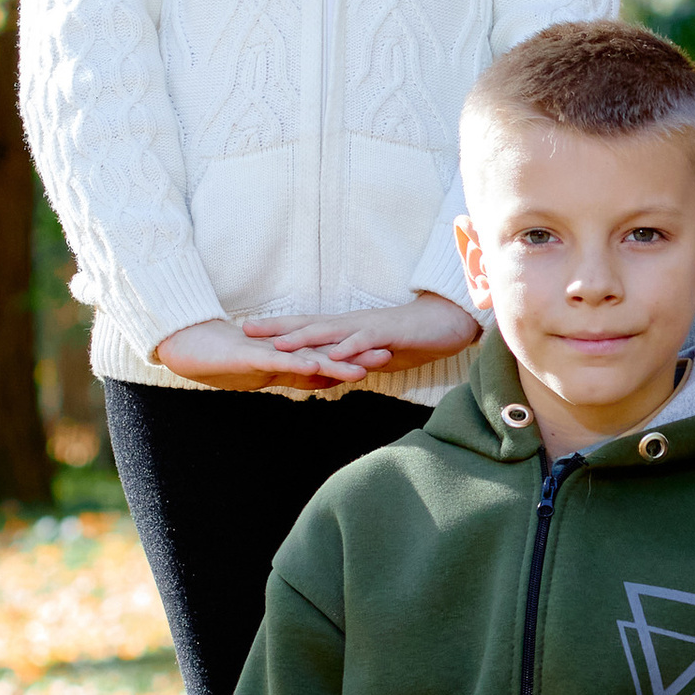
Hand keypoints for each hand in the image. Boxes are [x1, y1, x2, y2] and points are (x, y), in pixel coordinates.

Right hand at [153, 314, 392, 392]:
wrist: (183, 343)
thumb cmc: (219, 358)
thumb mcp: (262, 372)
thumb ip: (291, 374)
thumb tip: (321, 381)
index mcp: (286, 357)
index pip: (326, 358)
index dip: (353, 357)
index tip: (383, 357)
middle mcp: (281, 353)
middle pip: (325, 354)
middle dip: (356, 356)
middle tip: (389, 354)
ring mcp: (266, 354)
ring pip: (306, 358)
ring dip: (334, 362)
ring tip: (362, 368)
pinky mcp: (249, 356)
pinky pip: (276, 362)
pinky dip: (295, 364)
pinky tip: (314, 367)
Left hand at [235, 292, 478, 375]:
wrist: (447, 322)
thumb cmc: (413, 338)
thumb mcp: (376, 355)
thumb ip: (355, 361)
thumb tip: (338, 372)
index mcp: (348, 330)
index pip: (307, 328)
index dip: (279, 330)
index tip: (251, 332)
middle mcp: (352, 325)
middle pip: (310, 325)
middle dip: (278, 328)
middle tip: (247, 329)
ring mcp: (369, 328)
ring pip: (332, 332)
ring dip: (305, 338)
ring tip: (279, 344)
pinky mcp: (389, 334)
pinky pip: (366, 341)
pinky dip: (349, 348)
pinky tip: (332, 354)